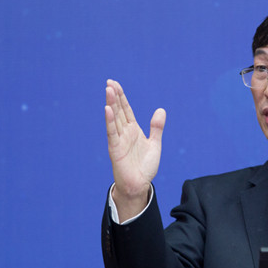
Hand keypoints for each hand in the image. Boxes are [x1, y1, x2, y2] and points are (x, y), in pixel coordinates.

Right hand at [105, 79, 165, 220]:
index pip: (126, 110)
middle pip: (119, 110)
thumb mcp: (155, 144)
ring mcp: (119, 140)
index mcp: (133, 130)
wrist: (140, 185)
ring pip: (114, 118)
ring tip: (108, 90)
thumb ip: (156, 128)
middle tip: (109, 82)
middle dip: (114, 96)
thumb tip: (160, 110)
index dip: (121, 97)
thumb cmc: (145, 166)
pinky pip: (112, 133)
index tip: (115, 84)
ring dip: (111, 104)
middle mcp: (124, 133)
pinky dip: (110, 121)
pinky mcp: (115, 149)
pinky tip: (107, 109)